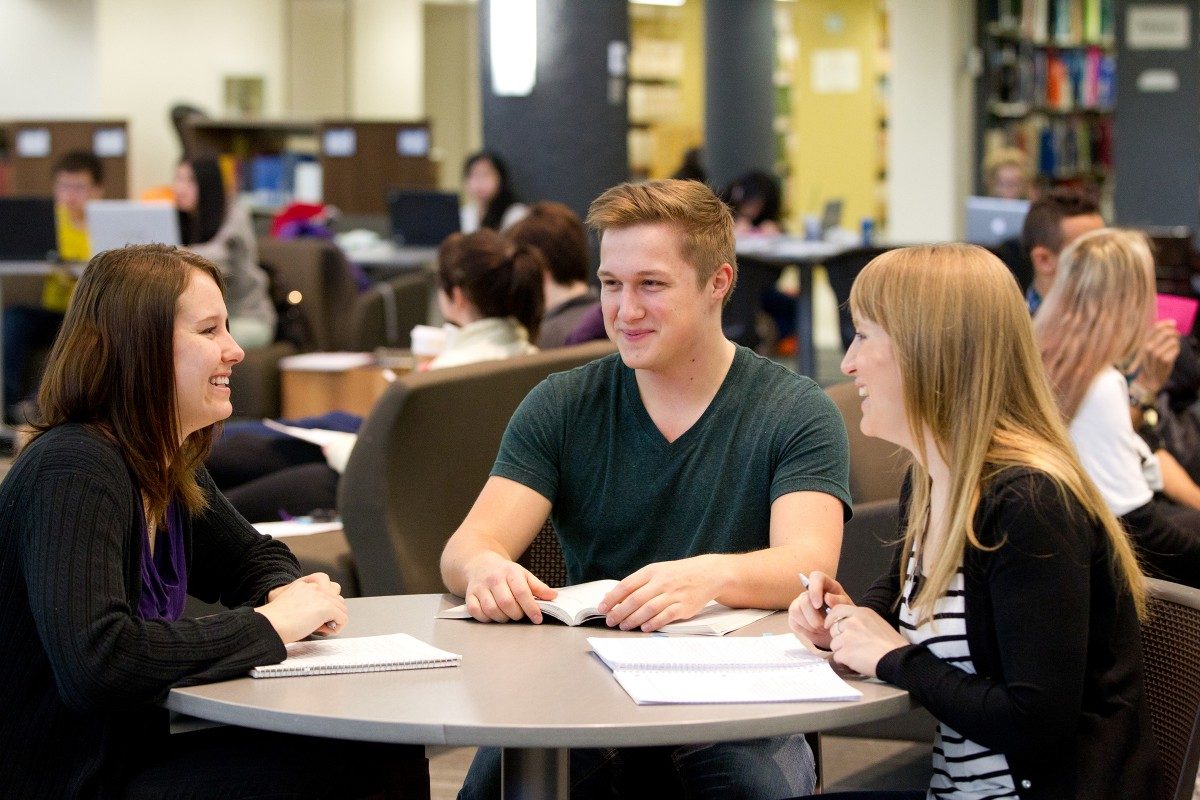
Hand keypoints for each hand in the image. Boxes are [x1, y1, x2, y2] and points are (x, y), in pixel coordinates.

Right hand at [256, 577, 347, 643]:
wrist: (268, 624)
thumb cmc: (274, 620)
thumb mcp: (291, 604)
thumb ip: (307, 604)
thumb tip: (321, 616)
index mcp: (304, 584)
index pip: (327, 587)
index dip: (325, 602)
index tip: (316, 614)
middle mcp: (314, 587)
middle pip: (337, 597)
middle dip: (331, 610)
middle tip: (319, 623)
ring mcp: (321, 596)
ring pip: (342, 607)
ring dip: (335, 618)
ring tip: (322, 627)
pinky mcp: (326, 607)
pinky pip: (343, 618)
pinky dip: (337, 627)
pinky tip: (325, 631)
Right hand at [463, 551, 557, 622]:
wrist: (479, 563)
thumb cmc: (504, 572)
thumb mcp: (523, 574)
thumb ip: (538, 586)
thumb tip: (553, 596)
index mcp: (510, 572)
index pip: (522, 592)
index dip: (531, 608)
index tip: (537, 618)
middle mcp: (494, 579)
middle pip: (506, 603)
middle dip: (517, 614)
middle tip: (520, 615)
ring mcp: (480, 587)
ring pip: (491, 609)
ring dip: (502, 618)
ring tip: (508, 615)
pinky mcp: (469, 595)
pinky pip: (476, 612)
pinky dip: (486, 618)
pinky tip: (493, 615)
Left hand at [597, 555, 727, 631]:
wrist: (708, 574)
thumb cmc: (678, 574)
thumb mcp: (657, 571)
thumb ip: (637, 583)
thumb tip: (613, 596)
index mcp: (652, 571)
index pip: (627, 585)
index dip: (612, 598)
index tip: (602, 607)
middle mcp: (662, 582)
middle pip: (635, 599)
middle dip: (620, 612)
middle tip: (610, 621)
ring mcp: (674, 594)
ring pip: (648, 609)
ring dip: (633, 620)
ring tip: (624, 626)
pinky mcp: (684, 606)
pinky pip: (665, 616)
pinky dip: (653, 623)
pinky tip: (645, 628)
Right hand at [788, 571, 850, 648]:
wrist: (837, 631)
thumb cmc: (842, 616)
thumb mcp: (847, 609)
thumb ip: (840, 602)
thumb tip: (827, 597)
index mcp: (826, 585)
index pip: (816, 577)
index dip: (815, 589)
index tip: (818, 605)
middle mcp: (811, 592)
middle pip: (804, 599)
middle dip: (815, 616)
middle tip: (825, 625)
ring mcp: (800, 602)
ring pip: (796, 610)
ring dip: (810, 624)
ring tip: (821, 628)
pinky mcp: (794, 615)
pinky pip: (794, 621)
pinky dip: (805, 630)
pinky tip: (814, 630)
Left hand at [824, 605, 908, 677]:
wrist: (898, 658)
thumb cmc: (891, 644)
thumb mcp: (876, 622)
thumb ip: (859, 620)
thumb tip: (845, 623)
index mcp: (861, 613)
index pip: (837, 610)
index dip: (831, 619)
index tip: (829, 625)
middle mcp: (852, 622)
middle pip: (833, 629)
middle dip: (840, 639)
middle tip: (853, 646)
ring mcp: (847, 637)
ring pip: (834, 644)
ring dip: (842, 651)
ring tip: (858, 654)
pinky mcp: (845, 652)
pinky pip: (837, 657)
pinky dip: (844, 662)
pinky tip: (856, 662)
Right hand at [1138, 320, 1180, 394]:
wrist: (1149, 380)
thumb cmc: (1151, 363)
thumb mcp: (1148, 349)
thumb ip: (1156, 338)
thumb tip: (1172, 324)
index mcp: (1144, 343)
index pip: (1156, 328)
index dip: (1166, 323)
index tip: (1173, 323)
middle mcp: (1149, 348)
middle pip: (1167, 333)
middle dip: (1175, 333)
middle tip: (1176, 337)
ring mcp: (1157, 354)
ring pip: (1174, 341)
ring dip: (1176, 343)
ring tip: (1172, 348)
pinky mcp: (1165, 360)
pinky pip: (1177, 349)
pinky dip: (1177, 351)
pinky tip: (1172, 355)